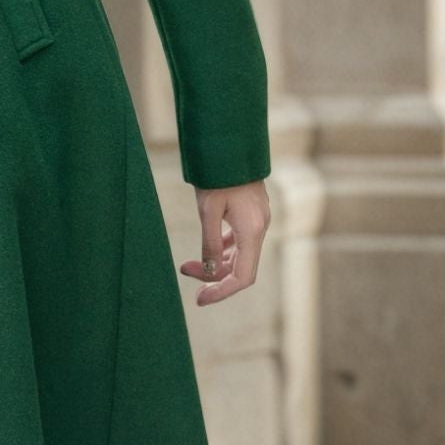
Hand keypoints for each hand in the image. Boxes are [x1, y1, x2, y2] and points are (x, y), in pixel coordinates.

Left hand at [179, 179, 268, 305]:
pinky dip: (222, 249)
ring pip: (239, 255)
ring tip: (186, 266)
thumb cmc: (217, 174)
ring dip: (215, 263)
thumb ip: (210, 244)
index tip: (200, 299)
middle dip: (213, 277)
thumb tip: (211, 273)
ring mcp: (258, 221)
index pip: (243, 277)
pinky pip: (239, 241)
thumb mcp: (208, 210)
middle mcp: (260, 228)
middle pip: (240, 268)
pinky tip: (206, 250)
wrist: (230, 144)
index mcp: (252, 231)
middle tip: (184, 274)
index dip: (222, 292)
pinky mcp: (252, 214)